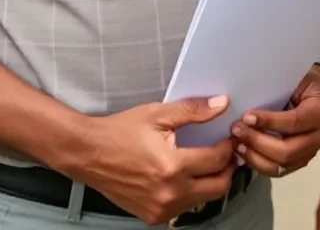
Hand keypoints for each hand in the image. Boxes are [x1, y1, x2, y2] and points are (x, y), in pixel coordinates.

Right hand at [76, 96, 235, 224]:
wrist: (89, 154)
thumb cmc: (120, 132)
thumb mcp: (158, 114)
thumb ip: (193, 110)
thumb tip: (221, 104)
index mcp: (172, 167)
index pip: (217, 160)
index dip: (229, 146)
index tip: (230, 136)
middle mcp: (169, 194)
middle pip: (218, 187)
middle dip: (228, 168)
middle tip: (228, 151)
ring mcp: (161, 209)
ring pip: (203, 200)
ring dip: (211, 181)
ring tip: (209, 161)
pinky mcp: (152, 216)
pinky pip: (184, 207)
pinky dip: (192, 192)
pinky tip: (188, 175)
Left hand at [232, 65, 319, 178]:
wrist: (315, 90)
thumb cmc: (301, 80)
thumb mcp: (294, 76)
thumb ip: (277, 86)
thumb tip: (248, 92)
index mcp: (318, 113)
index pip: (294, 122)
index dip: (270, 121)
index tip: (247, 116)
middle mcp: (318, 137)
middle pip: (287, 150)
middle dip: (258, 142)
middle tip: (237, 130)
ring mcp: (309, 153)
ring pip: (281, 166)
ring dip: (255, 156)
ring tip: (237, 144)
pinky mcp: (298, 162)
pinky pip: (277, 171)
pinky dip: (258, 164)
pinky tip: (243, 152)